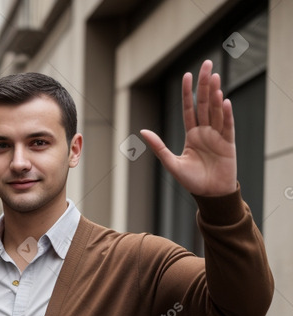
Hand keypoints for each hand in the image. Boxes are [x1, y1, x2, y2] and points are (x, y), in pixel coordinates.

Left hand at [140, 59, 236, 196]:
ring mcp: (218, 136)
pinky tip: (224, 102)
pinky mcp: (229, 144)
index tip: (187, 74)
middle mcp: (206, 132)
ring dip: (215, 95)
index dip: (188, 92)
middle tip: (206, 65)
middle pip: (205, 104)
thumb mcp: (172, 163)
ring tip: (214, 77)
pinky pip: (227, 126)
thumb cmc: (192, 181)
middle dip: (205, 85)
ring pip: (216, 111)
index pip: (190, 109)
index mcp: (192, 135)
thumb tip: (142, 131)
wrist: (210, 195)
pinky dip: (226, 115)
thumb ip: (159, 147)